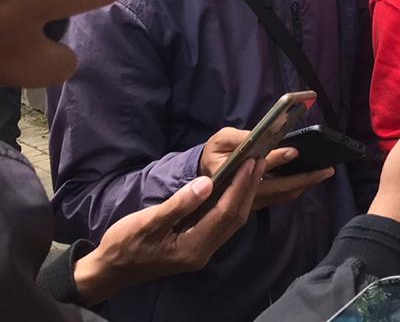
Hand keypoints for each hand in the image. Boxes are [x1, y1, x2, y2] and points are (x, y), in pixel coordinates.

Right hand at [73, 157, 266, 304]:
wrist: (108, 270)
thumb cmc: (123, 244)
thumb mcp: (146, 221)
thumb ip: (178, 204)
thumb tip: (207, 182)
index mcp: (192, 247)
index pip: (225, 213)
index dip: (240, 186)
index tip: (250, 162)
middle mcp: (202, 253)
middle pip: (235, 218)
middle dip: (248, 188)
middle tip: (259, 161)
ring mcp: (201, 252)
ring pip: (231, 222)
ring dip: (243, 196)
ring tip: (252, 170)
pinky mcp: (197, 248)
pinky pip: (222, 225)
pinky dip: (232, 205)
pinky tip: (235, 189)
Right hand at [199, 127, 333, 208]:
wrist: (205, 175)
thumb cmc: (215, 153)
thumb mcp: (221, 140)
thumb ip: (239, 138)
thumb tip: (259, 135)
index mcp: (231, 175)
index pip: (256, 170)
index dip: (276, 159)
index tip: (294, 150)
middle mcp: (242, 193)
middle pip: (277, 188)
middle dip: (303, 178)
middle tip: (326, 169)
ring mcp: (252, 201)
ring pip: (282, 195)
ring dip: (304, 184)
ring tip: (323, 172)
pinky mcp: (258, 202)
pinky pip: (280, 197)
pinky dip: (297, 188)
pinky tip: (310, 178)